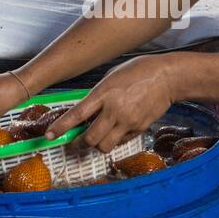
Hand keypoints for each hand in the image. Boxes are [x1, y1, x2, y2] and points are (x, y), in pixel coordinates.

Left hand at [46, 55, 179, 152]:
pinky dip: (115, 140)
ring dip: (97, 144)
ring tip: (97, 137)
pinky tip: (117, 129)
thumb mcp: (112, 77)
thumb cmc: (139, 71)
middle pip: (90, 138)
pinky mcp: (140, 128)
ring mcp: (128, 121)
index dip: (61, 127)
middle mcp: (115, 109)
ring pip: (104, 146)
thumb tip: (85, 111)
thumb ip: (98, 94)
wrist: (168, 77)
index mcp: (105, 93)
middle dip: (79, 142)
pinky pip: (121, 142)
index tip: (50, 135)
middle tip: (74, 142)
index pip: (77, 115)